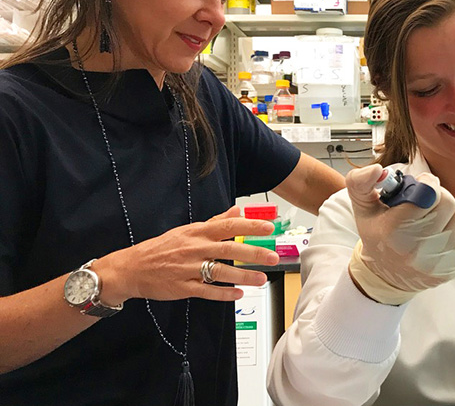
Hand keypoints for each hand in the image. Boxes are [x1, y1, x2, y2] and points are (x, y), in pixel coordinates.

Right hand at [93, 206, 280, 304]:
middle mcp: (194, 249)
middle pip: (228, 249)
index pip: (227, 226)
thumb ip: (214, 222)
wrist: (130, 268)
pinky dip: (223, 294)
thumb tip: (237, 211)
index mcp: (196, 233)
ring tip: (262, 279)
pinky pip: (206, 291)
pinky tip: (239, 294)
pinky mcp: (182, 287)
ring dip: (243, 276)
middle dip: (253, 253)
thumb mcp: (187, 231)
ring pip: (220, 272)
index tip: (268, 227)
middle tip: (272, 257)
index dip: (249, 226)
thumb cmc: (161, 248)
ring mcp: (188, 269)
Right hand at [346, 164, 454, 304]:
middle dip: (438, 196)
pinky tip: (444, 231)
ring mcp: (438, 260)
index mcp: (395, 229)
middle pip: (448, 202)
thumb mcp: (362, 208)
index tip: (421, 186)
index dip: (427, 184)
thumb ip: (361, 182)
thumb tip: (376, 169)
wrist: (387, 275)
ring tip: (433, 218)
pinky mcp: (454, 266)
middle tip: (427, 202)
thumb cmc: (378, 237)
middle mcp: (418, 247)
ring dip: (449, 213)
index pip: (428, 193)